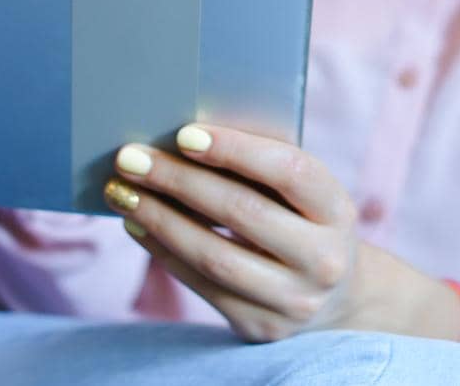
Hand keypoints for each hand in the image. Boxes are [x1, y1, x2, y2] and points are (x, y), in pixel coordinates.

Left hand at [103, 124, 423, 342]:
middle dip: (179, 180)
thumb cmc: (304, 222)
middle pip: (243, 212)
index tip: (184, 134)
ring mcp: (293, 300)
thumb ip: (261, 165)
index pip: (289, 171)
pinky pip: (202, 285)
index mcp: (337, 210)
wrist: (336, 298)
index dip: (236, 150)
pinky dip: (163, 251)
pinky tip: (137, 223)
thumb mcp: (303, 194)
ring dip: (160, 219)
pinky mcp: (261, 325)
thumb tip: (186, 136)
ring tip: (121, 191)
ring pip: (214, 256)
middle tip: (130, 158)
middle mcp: (323, 259)